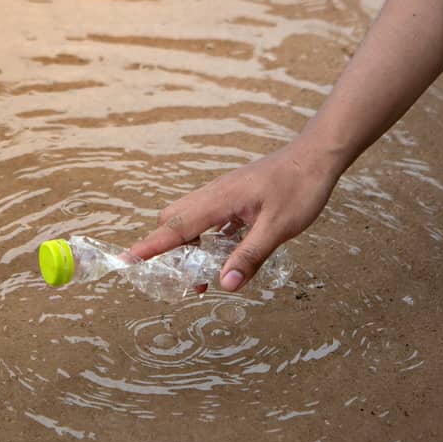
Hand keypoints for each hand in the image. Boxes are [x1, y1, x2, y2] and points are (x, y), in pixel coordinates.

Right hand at [127, 142, 337, 290]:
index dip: (150, 247)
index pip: (176, 228)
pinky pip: (210, 218)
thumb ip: (250, 256)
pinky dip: (207, 238)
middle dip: (167, 250)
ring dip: (189, 247)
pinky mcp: (235, 196)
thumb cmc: (300, 188)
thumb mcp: (278, 228)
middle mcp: (215, 194)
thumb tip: (225, 285)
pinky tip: (224, 255)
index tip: (126, 261)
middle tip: (174, 279)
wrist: (316, 157)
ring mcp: (224, 193)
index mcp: (219, 200)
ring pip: (191, 219)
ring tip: (202, 277)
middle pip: (175, 221)